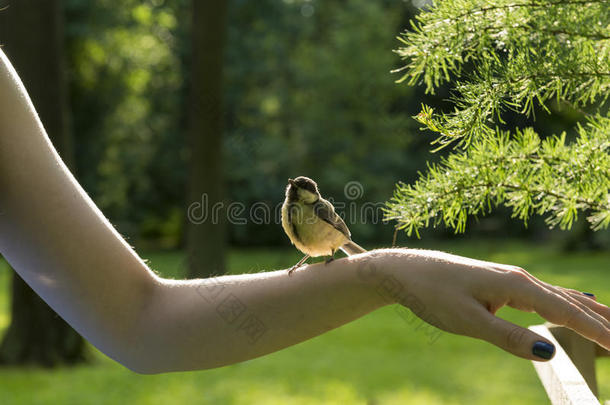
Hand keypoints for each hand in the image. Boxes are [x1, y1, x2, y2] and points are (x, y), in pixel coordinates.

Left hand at [372, 249, 609, 359]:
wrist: (404, 271)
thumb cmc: (431, 293)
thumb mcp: (467, 321)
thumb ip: (507, 336)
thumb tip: (549, 350)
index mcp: (516, 284)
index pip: (567, 312)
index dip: (599, 331)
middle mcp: (520, 277)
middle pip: (572, 301)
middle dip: (604, 321)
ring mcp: (511, 278)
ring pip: (560, 296)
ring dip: (590, 312)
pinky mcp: (501, 283)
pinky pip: (544, 296)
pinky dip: (567, 306)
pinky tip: (574, 311)